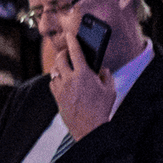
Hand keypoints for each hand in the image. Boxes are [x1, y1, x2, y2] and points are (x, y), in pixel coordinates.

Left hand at [49, 23, 118, 139]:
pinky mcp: (56, 97)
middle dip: (63, 53)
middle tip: (68, 52)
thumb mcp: (110, 90)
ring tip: (65, 66)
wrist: (89, 128)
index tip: (69, 34)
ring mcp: (61, 88)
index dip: (72, 40)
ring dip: (59, 66)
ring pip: (54, 70)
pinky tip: (62, 80)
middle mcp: (69, 79)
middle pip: (60, 59)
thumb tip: (102, 69)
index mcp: (84, 74)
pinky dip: (56, 79)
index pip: (75, 52)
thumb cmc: (101, 109)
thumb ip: (107, 76)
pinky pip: (52, 82)